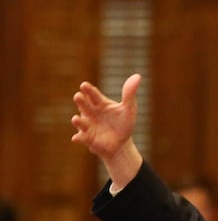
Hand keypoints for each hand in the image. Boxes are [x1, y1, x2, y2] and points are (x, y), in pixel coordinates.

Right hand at [71, 74, 142, 188]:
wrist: (122, 144)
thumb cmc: (123, 124)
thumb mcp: (129, 109)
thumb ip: (129, 94)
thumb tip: (137, 76)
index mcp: (99, 103)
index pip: (93, 94)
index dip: (88, 90)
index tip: (84, 85)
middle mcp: (91, 112)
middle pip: (84, 105)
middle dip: (80, 101)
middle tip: (78, 96)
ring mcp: (87, 125)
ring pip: (80, 121)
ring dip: (77, 120)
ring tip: (76, 119)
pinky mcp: (87, 138)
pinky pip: (81, 138)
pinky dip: (79, 138)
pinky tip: (76, 138)